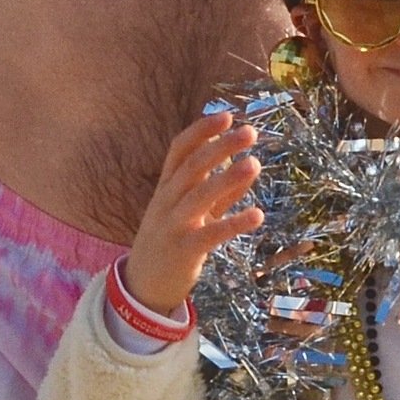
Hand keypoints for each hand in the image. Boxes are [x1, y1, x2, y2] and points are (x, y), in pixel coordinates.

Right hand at [123, 111, 263, 314]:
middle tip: (250, 132)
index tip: (226, 115)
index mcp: (166, 185)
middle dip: (221, 147)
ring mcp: (173, 225)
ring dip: (229, 178)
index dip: (202, 131)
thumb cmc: (170, 238)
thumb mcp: (190, 210)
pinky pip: (211, 234)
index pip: (180, 148)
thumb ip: (218, 191)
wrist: (142, 284)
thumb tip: (247, 165)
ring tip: (256, 164)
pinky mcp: (184, 251)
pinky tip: (258, 215)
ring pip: (200, 196)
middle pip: (193, 166)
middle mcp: (167, 200)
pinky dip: (234, 223)